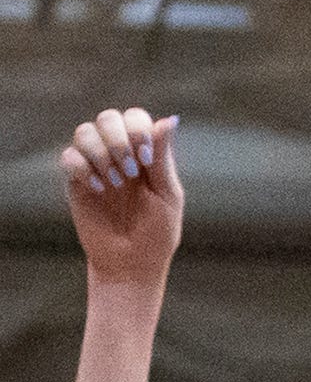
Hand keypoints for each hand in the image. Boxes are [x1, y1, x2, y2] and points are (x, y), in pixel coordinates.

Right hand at [61, 109, 182, 290]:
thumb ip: (162, 158)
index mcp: (145, 154)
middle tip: (130, 170)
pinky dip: (82, 168)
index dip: (138, 129)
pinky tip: (98, 189)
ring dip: (101, 153)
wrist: (132, 264)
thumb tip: (170, 119)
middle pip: (108, 117)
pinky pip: (69, 157)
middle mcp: (119, 154)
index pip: (136, 117)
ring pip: (84, 131)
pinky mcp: (76, 181)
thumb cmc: (157, 232)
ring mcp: (96, 166)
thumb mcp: (166, 195)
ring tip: (116, 183)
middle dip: (118, 139)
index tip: (146, 159)